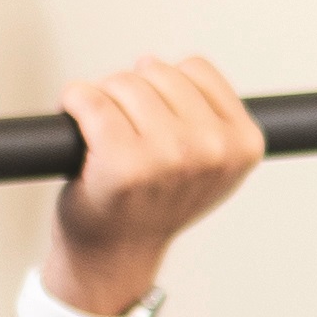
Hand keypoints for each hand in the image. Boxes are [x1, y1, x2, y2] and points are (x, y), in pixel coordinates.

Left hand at [41, 56, 264, 313]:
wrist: (116, 252)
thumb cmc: (154, 203)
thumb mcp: (211, 163)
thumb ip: (208, 114)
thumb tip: (160, 63)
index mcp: (242, 144)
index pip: (196, 70)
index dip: (167, 89)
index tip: (159, 122)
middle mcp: (211, 149)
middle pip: (157, 71)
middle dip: (133, 92)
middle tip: (128, 133)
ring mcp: (168, 155)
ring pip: (123, 82)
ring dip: (104, 100)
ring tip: (106, 137)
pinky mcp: (121, 160)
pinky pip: (89, 98)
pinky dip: (74, 103)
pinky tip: (78, 125)